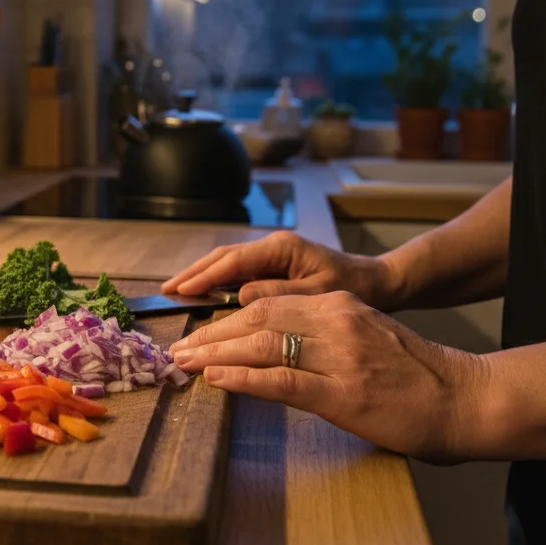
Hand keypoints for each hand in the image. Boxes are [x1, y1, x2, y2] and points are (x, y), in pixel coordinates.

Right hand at [162, 231, 405, 310]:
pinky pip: (238, 271)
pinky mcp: (274, 265)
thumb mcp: (319, 295)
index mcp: (282, 248)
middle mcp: (273, 246)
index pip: (232, 261)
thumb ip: (280, 294)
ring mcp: (272, 254)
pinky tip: (203, 294)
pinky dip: (217, 281)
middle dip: (194, 273)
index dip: (203, 277)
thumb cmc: (353, 288)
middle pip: (223, 257)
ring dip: (201, 276)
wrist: (378, 282)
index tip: (180, 291)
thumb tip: (239, 298)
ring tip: (176, 292)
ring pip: (227, 262)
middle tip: (167, 291)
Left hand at [169, 292, 488, 462]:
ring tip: (185, 364)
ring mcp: (340, 356)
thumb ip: (322, 335)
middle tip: (179, 350)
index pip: (268, 302)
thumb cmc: (417, 376)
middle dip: (211, 334)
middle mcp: (336, 321)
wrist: (467, 399)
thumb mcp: (366, 338)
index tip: (197, 334)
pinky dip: (244, 378)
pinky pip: (282, 380)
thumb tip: (270, 347)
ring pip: (262, 344)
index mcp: (339, 305)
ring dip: (216, 354)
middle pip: (257, 317)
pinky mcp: (345, 393)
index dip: (225, 319)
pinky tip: (218, 380)